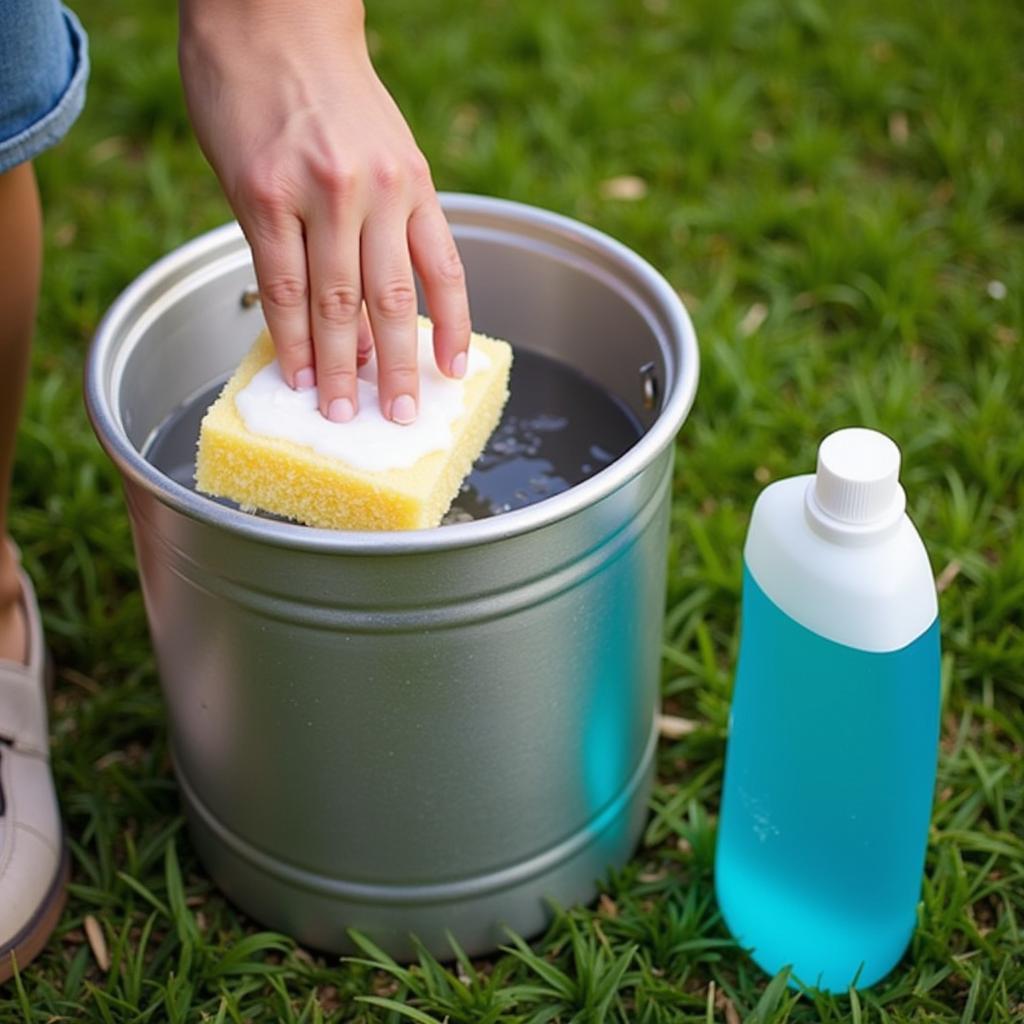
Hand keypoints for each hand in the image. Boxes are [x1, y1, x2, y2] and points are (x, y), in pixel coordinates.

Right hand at [178, 0, 469, 423]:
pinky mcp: (262, 195)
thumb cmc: (326, 91)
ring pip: (336, 302)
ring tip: (342, 412)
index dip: (452, 329)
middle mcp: (375, 191)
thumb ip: (385, 218)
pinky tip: (296, 369)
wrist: (272, 16)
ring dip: (341, 367)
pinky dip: (290, 335)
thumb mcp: (384, 147)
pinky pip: (280, 282)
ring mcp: (319, 194)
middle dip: (396, 369)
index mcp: (412, 182)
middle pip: (391, 301)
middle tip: (398, 417)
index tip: (454, 374)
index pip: (443, 272)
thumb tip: (376, 299)